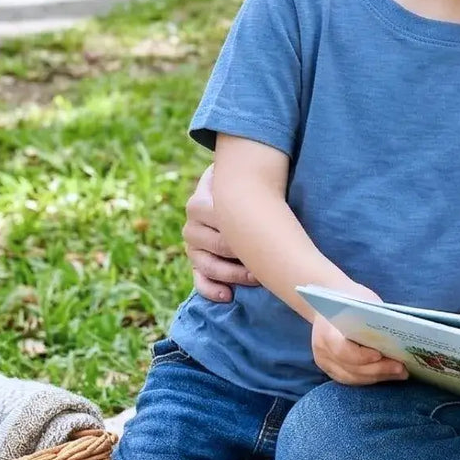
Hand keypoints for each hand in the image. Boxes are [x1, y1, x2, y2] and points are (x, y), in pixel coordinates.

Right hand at [183, 164, 258, 301]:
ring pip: (208, 265)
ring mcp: (192, 246)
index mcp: (200, 200)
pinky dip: (211, 290)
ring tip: (257, 278)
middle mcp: (192, 223)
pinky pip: (199, 281)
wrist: (234, 193)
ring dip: (234, 275)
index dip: (239, 228)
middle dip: (243, 254)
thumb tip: (257, 163)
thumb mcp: (243, 175)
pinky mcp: (196, 264)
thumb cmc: (248, 185)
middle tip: (268, 259)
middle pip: (217, 244)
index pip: (215, 216)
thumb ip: (244, 173)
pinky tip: (227, 296)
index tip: (264, 231)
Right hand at [311, 284, 407, 385]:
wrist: (329, 302)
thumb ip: (374, 321)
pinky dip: (370, 378)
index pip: (342, 350)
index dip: (362, 356)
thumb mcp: (362, 302)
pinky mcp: (330, 370)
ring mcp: (325, 362)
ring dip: (378, 377)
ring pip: (353, 377)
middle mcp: (322, 350)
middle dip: (378, 369)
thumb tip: (400, 337)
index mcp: (327, 330)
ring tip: (400, 373)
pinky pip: (351, 379)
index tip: (380, 355)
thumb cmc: (350, 299)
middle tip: (401, 368)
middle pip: (351, 368)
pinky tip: (388, 375)